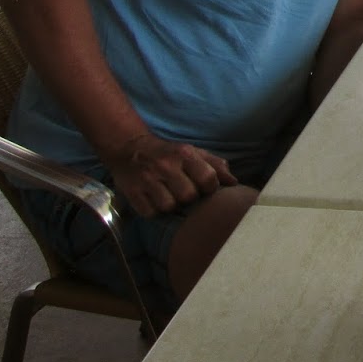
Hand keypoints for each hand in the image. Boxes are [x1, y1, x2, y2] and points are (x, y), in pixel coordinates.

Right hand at [107, 133, 236, 217]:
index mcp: (184, 154)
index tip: (205, 188)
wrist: (129, 148)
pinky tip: (153, 199)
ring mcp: (147, 180)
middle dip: (190, 197)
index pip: (208, 178)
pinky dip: (154, 210)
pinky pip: (151, 213)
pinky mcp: (132, 192)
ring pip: (169, 206)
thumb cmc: (168, 154)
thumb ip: (215, 165)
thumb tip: (233, 182)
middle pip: (189, 196)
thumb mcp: (192, 152)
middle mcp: (165, 166)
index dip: (210, 188)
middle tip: (183, 191)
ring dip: (171, 205)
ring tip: (168, 195)